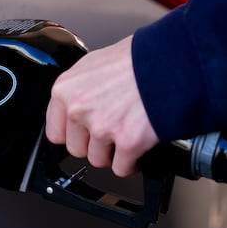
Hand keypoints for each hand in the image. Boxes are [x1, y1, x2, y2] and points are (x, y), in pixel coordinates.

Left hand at [45, 35, 158, 176]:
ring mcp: (102, 127)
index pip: (55, 132)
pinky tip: (137, 149)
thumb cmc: (137, 59)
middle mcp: (80, 109)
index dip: (73, 134)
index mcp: (66, 89)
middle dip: (94, 144)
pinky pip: (122, 168)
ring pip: (98, 160)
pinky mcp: (128, 142)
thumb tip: (76, 106)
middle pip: (77, 149)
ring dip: (113, 153)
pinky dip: (131, 163)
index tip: (83, 134)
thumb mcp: (95, 64)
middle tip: (110, 132)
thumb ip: (80, 89)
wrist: (171, 61)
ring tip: (126, 136)